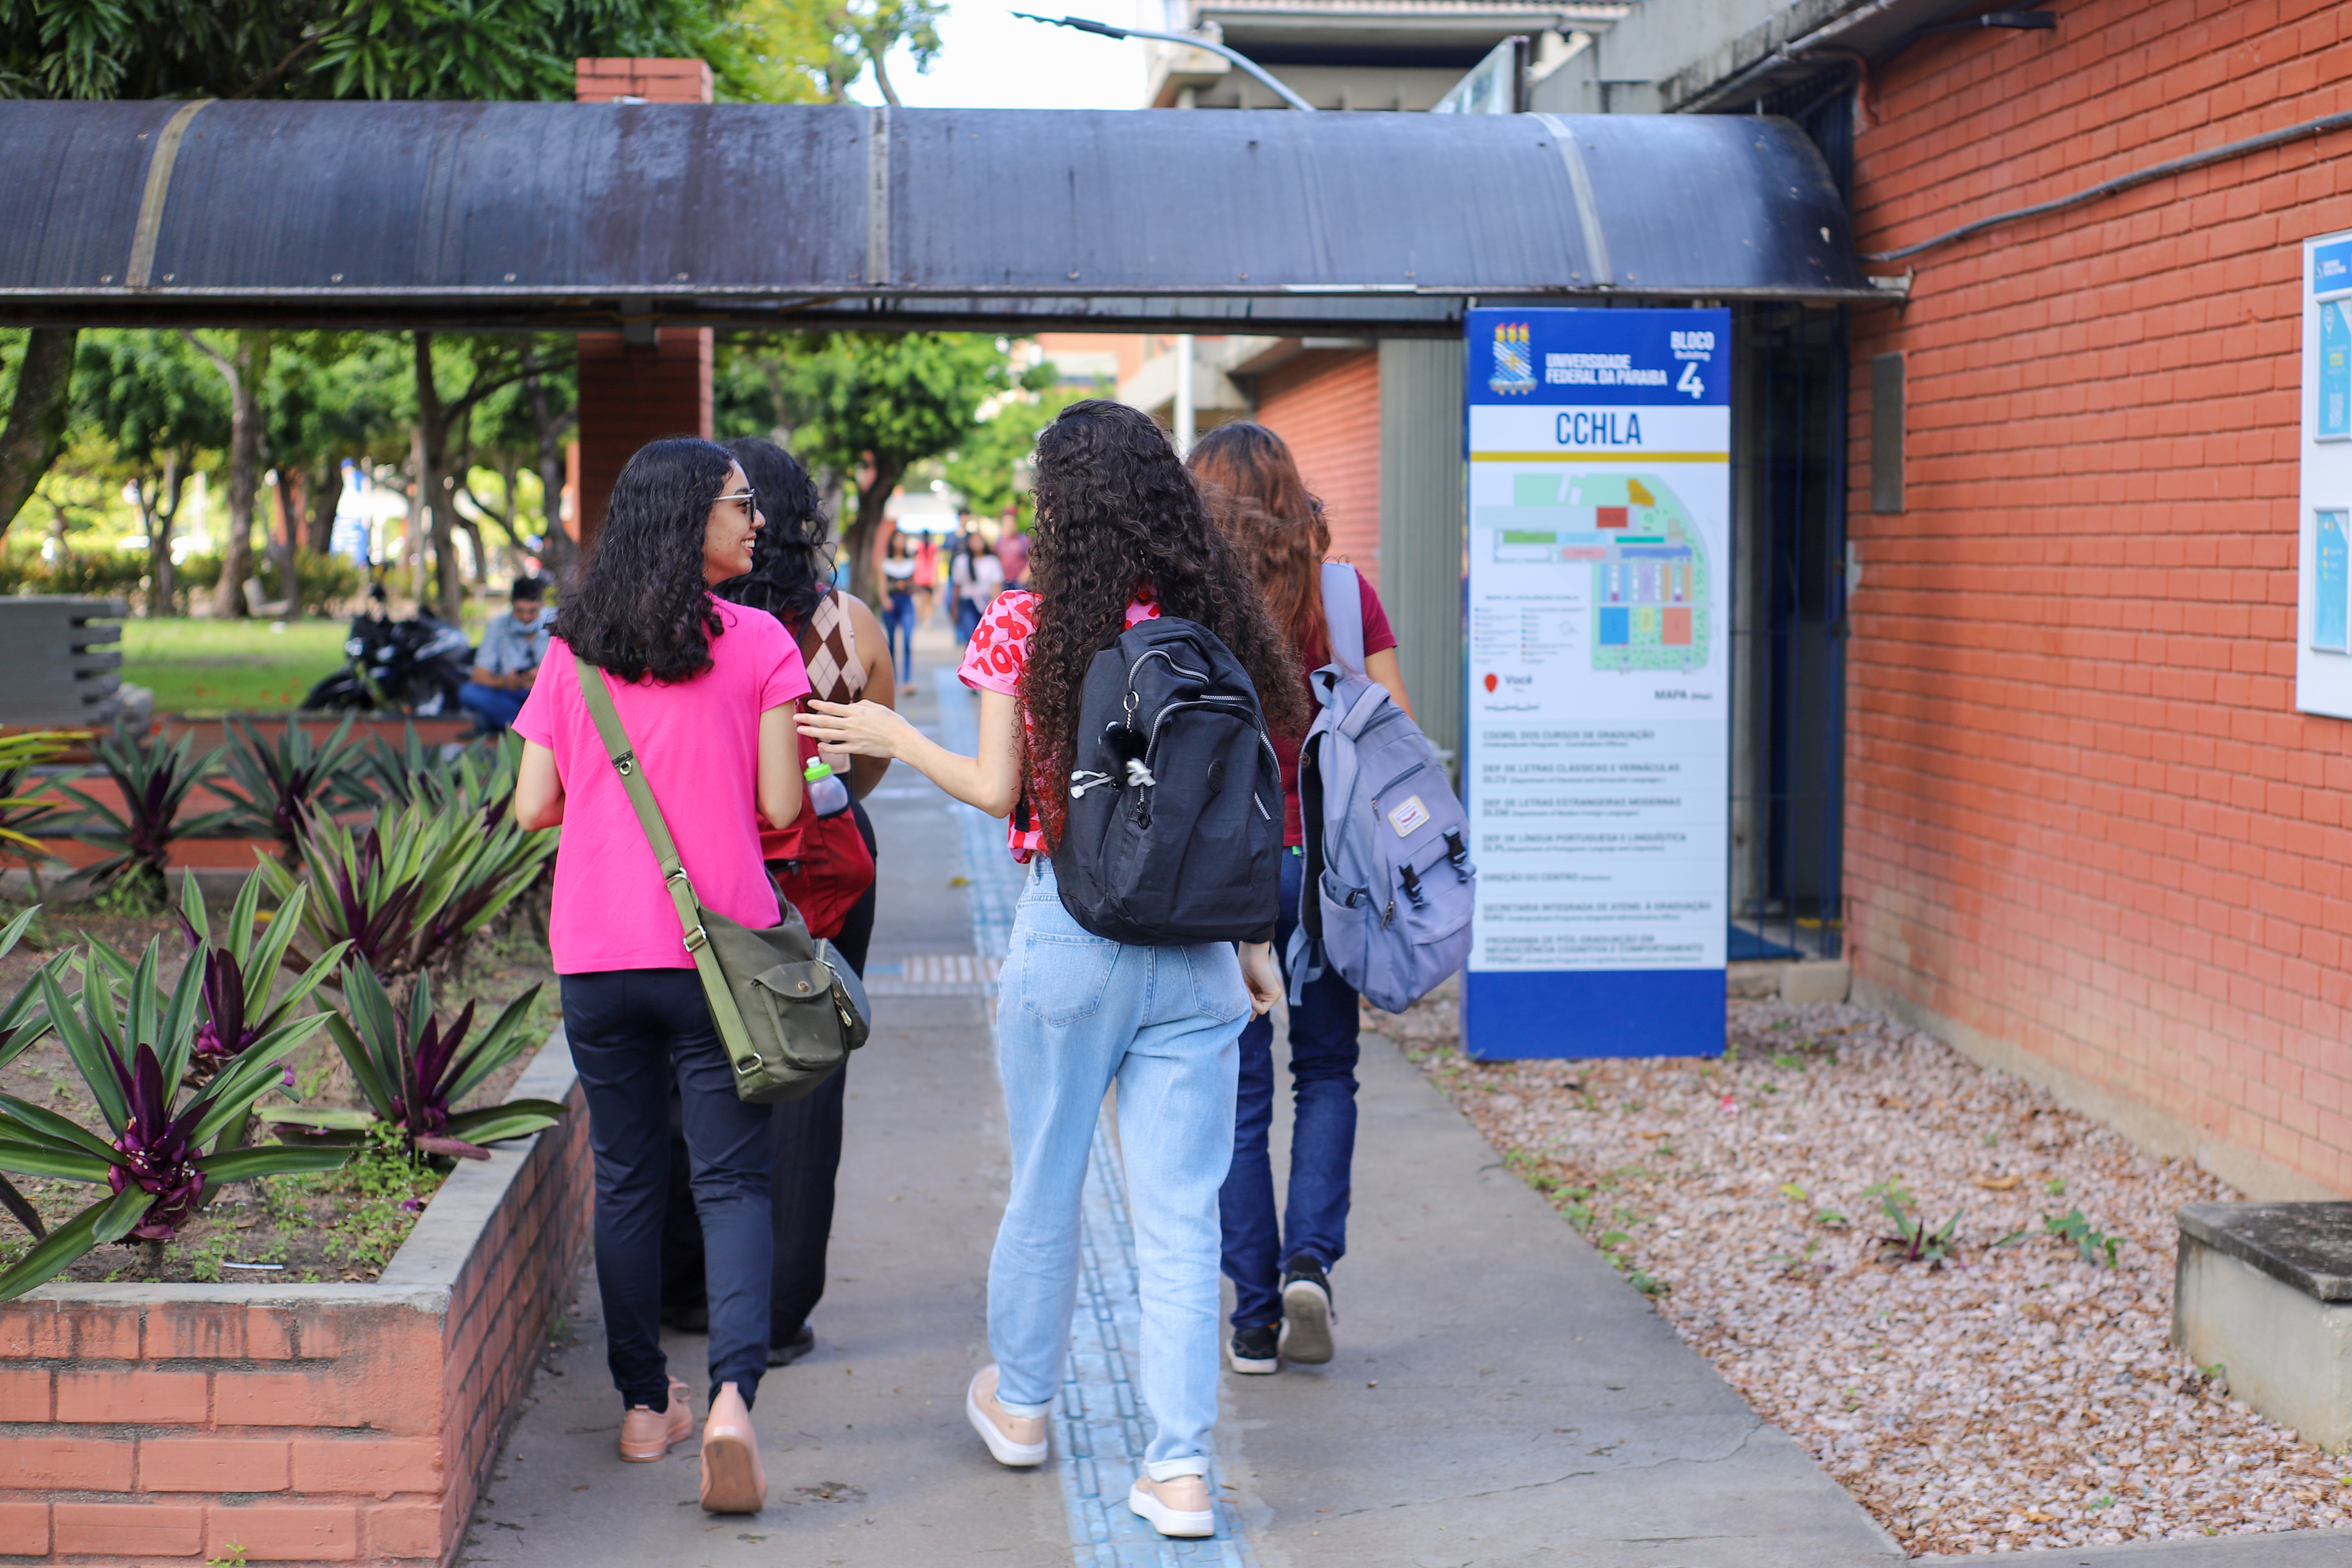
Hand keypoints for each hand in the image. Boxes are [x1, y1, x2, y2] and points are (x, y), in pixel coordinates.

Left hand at [799, 698, 920, 759]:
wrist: (902, 740)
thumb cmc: (893, 722)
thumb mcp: (878, 707)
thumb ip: (862, 705)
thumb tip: (851, 706)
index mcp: (857, 711)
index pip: (833, 707)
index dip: (819, 705)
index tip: (809, 703)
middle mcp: (852, 724)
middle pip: (825, 721)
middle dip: (808, 719)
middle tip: (795, 717)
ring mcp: (853, 737)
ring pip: (827, 734)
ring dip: (812, 732)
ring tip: (800, 730)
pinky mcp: (856, 749)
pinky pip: (838, 749)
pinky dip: (827, 748)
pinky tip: (819, 746)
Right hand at [1240, 942, 1280, 1016]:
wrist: (1250, 956)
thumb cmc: (1243, 968)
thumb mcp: (1243, 990)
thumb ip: (1248, 1004)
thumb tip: (1251, 1020)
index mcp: (1260, 993)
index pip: (1252, 1009)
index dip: (1243, 1005)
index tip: (1238, 993)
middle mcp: (1268, 995)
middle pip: (1255, 1012)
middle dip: (1246, 1005)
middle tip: (1242, 991)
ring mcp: (1273, 996)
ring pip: (1257, 1011)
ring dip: (1248, 1002)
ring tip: (1245, 988)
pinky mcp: (1276, 995)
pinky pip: (1261, 1009)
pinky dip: (1253, 1002)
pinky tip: (1249, 990)